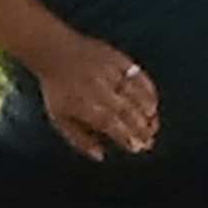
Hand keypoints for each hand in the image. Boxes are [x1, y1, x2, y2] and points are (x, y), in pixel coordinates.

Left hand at [32, 39, 157, 159]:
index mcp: (85, 105)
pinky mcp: (117, 59)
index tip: (138, 147)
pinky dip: (148, 88)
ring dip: (148, 110)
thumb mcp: (60, 119)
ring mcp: (109, 72)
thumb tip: (99, 155)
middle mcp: (99, 89)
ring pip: (136, 94)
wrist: (54, 51)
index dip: (127, 137)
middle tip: (149, 139)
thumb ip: (80, 139)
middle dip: (142, 128)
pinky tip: (153, 101)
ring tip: (152, 122)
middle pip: (127, 111)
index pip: (113, 124)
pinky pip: (138, 75)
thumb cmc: (57, 87)